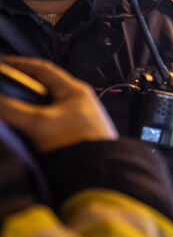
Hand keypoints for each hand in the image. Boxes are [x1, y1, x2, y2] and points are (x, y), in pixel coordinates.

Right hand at [0, 56, 116, 151]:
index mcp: (75, 91)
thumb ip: (11, 109)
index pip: (43, 69)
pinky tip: (19, 126)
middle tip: (0, 86)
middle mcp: (77, 102)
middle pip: (42, 87)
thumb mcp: (40, 124)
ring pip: (43, 105)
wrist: (98, 173)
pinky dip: (30, 120)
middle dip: (18, 85)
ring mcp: (76, 118)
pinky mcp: (71, 134)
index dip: (18, 63)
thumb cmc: (78, 144)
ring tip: (5, 106)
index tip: (0, 63)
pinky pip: (46, 121)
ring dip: (23, 104)